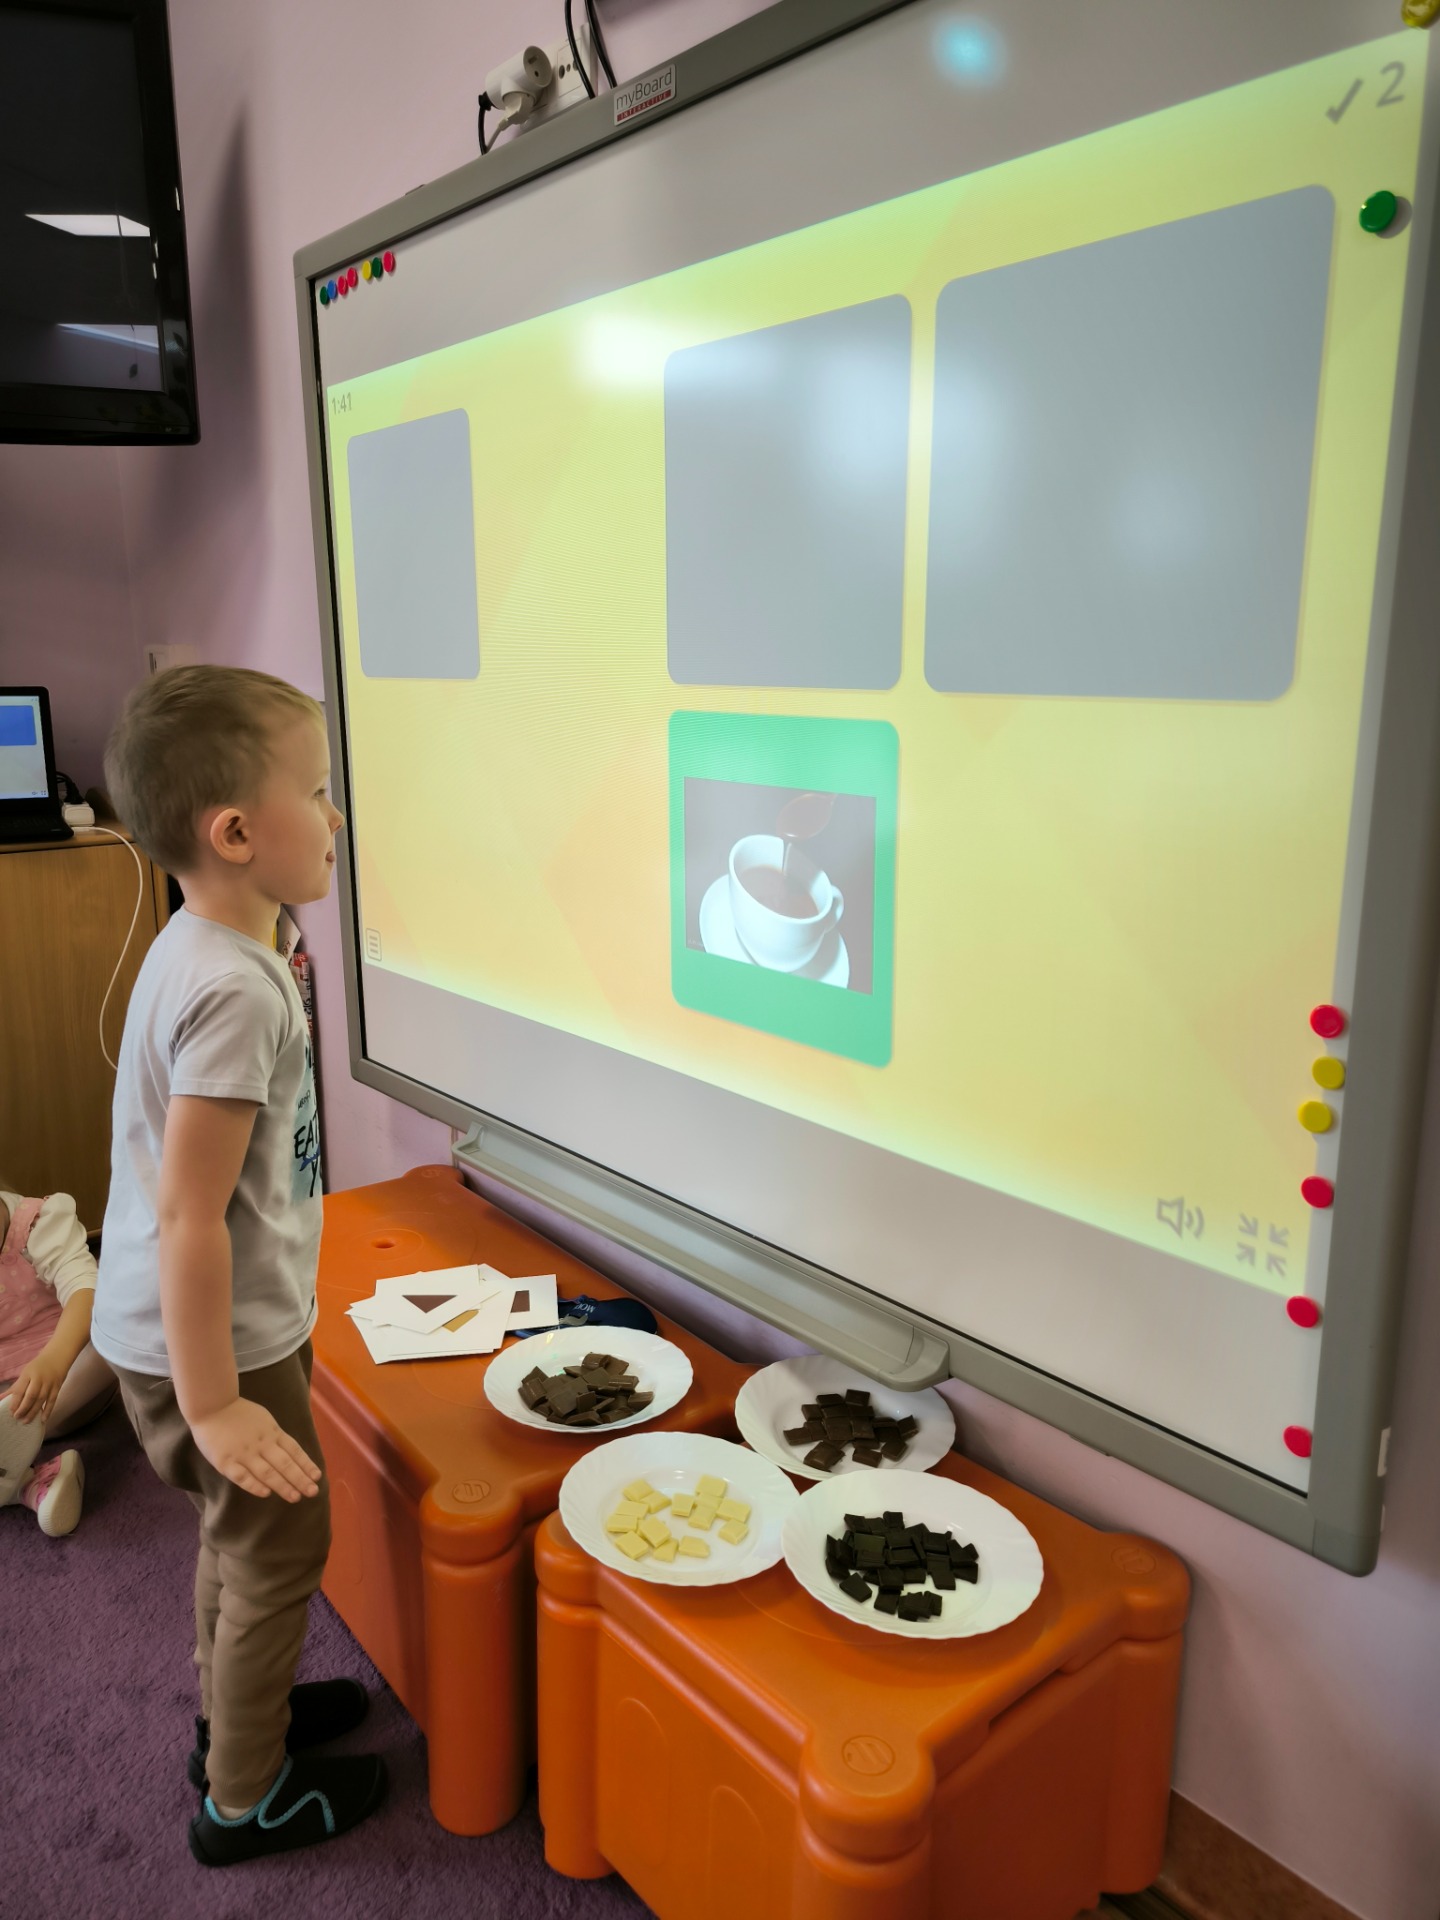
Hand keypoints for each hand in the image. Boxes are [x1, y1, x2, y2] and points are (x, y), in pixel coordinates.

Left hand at [4, 1352, 68, 1425]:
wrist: (58, 1357)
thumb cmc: (38, 1367)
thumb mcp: (25, 1373)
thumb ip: (15, 1387)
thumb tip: (1, 1399)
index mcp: (28, 1374)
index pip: (20, 1390)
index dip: (15, 1402)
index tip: (11, 1412)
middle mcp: (39, 1378)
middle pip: (31, 1396)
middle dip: (23, 1408)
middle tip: (17, 1418)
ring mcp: (49, 1383)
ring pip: (41, 1400)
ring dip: (33, 1412)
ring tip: (26, 1421)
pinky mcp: (57, 1387)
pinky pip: (53, 1400)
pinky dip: (48, 1410)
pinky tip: (43, 1420)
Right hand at [190, 1397, 321, 1500]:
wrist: (212, 1406)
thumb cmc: (239, 1413)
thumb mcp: (264, 1419)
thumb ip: (275, 1436)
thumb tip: (290, 1454)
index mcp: (272, 1432)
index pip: (294, 1450)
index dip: (306, 1464)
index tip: (317, 1476)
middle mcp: (262, 1444)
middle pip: (285, 1463)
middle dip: (300, 1479)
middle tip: (312, 1492)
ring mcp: (244, 1454)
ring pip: (267, 1472)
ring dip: (283, 1486)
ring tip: (295, 1497)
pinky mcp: (226, 1462)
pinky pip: (243, 1477)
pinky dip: (255, 1486)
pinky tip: (266, 1493)